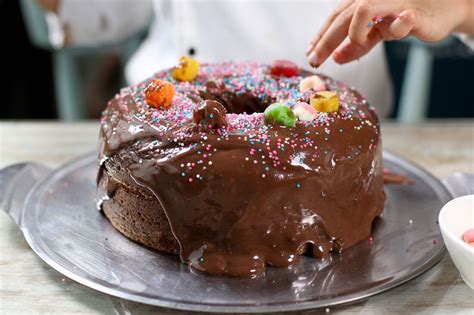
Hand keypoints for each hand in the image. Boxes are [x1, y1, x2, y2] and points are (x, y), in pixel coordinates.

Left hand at [306, 0, 473, 66]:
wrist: (444, 9)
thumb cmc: (407, 17)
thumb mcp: (379, 33)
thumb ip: (358, 45)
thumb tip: (336, 58)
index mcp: (364, 1)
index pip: (336, 17)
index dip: (320, 36)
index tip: (310, 54)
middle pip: (343, 16)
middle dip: (325, 40)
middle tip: (314, 60)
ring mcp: (395, 2)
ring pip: (363, 9)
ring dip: (353, 33)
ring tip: (356, 45)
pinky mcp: (415, 13)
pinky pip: (403, 20)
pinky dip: (397, 26)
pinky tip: (396, 30)